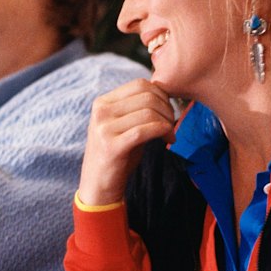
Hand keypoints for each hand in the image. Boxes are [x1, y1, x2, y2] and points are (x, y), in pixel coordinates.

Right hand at [78, 78, 174, 206]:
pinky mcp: (111, 146)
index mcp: (102, 102)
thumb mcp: (123, 125)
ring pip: (149, 113)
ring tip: (170, 134)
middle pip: (147, 97)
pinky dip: (162, 131)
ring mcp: (104, 128)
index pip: (140, 84)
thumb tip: (166, 94)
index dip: (161, 94)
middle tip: (172, 124)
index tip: (168, 110)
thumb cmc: (117, 155)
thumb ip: (138, 109)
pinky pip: (145, 130)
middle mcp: (101, 112)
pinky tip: (168, 139)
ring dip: (167, 122)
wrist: (98, 186)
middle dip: (167, 109)